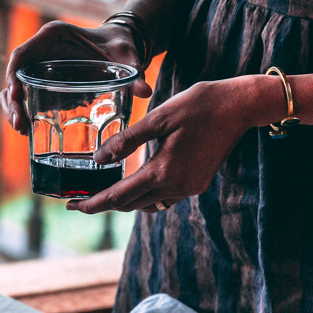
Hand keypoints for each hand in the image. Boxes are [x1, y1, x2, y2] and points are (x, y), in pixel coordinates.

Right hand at [0, 21, 152, 134]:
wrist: (119, 48)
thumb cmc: (120, 45)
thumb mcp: (126, 55)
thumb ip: (133, 71)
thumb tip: (145, 91)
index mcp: (52, 36)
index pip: (21, 55)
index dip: (13, 76)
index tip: (15, 96)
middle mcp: (41, 51)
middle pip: (14, 76)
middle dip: (11, 101)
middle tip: (20, 124)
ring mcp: (40, 68)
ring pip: (15, 89)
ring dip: (13, 110)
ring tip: (22, 131)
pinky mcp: (44, 83)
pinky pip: (27, 97)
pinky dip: (24, 113)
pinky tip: (28, 132)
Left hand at [68, 76, 272, 214]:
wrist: (241, 106)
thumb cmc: (199, 105)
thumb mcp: (158, 118)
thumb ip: (127, 141)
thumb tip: (99, 160)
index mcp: (163, 172)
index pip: (118, 197)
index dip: (92, 204)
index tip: (71, 207)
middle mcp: (177, 187)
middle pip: (131, 205)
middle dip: (104, 204)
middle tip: (80, 199)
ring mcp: (190, 188)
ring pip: (149, 204)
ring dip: (126, 200)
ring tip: (104, 190)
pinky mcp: (199, 183)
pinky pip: (165, 196)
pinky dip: (147, 193)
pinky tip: (136, 181)